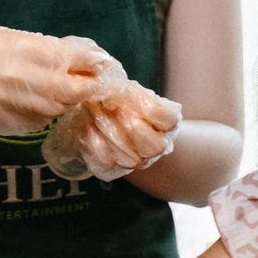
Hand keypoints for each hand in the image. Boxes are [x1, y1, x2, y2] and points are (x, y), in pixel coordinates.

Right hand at [0, 21, 109, 135]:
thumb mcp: (1, 35)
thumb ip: (37, 49)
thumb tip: (65, 58)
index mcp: (34, 51)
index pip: (84, 62)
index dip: (94, 65)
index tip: (97, 66)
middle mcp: (33, 81)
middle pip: (79, 92)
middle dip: (86, 89)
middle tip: (86, 84)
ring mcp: (19, 106)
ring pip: (59, 110)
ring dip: (64, 103)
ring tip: (55, 93)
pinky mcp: (6, 124)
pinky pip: (36, 123)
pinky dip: (41, 115)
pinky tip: (31, 105)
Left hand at [48, 82, 181, 181]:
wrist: (105, 121)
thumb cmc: (120, 103)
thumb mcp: (127, 92)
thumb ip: (126, 92)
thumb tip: (111, 89)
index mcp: (164, 125)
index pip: (169, 122)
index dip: (150, 109)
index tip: (130, 91)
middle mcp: (154, 147)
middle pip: (155, 147)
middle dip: (132, 126)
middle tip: (114, 108)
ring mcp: (136, 161)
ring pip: (131, 160)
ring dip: (110, 134)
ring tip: (97, 115)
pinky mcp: (112, 169)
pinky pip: (106, 163)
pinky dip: (94, 143)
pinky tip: (88, 127)